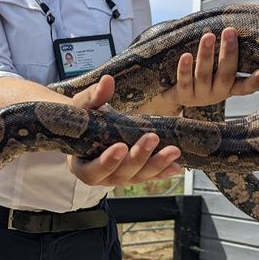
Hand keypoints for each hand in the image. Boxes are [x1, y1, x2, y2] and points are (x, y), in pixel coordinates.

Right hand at [67, 75, 181, 186]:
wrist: (90, 127)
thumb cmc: (83, 118)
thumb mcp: (83, 107)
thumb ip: (93, 97)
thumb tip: (107, 81)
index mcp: (83, 166)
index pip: (93, 171)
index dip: (108, 161)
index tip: (121, 146)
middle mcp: (102, 177)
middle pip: (121, 174)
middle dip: (139, 157)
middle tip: (152, 138)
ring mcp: (120, 178)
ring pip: (139, 176)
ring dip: (157, 164)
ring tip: (173, 151)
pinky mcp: (135, 175)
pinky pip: (151, 176)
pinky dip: (164, 171)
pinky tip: (176, 165)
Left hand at [164, 27, 258, 106]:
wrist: (175, 95)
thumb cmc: (202, 77)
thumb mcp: (217, 71)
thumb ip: (227, 57)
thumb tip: (234, 25)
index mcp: (229, 87)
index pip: (245, 87)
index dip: (254, 81)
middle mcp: (217, 93)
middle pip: (226, 74)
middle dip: (229, 52)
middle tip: (230, 31)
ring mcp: (199, 95)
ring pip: (203, 75)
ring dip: (206, 55)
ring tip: (208, 36)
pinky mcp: (182, 95)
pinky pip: (184, 81)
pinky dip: (185, 69)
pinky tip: (186, 56)